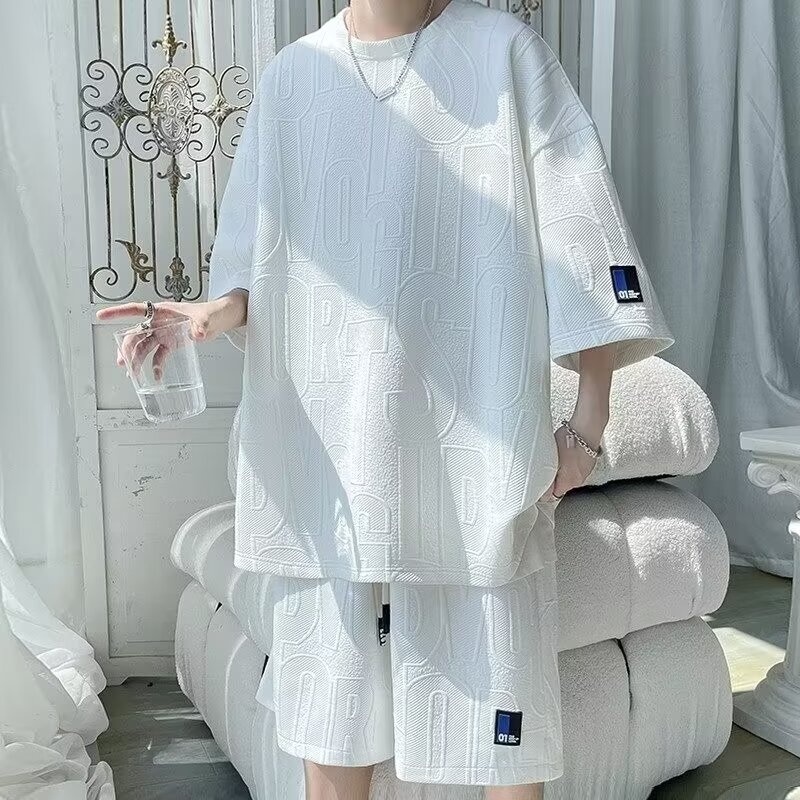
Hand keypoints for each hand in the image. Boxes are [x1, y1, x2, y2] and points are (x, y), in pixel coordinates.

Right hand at [96, 300, 218, 379]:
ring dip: (136, 360)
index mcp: (161, 311)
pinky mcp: (171, 344)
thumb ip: (200, 326)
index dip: (117, 313)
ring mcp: (163, 334)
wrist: (218, 320)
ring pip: (144, 347)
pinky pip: (159, 356)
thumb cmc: (209, 313)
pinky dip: (156, 366)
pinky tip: (155, 376)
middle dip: (127, 348)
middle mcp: (158, 322)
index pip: (135, 310)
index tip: (101, 316)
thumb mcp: (204, 318)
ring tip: (132, 375)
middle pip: (136, 334)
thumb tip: (197, 334)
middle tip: (123, 363)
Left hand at [542, 421, 601, 500]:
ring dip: (562, 471)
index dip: (545, 490)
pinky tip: (566, 454)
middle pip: (561, 486)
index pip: (554, 495)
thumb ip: (547, 478)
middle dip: (553, 479)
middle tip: (545, 466)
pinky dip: (570, 464)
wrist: (586, 427)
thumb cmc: (568, 440)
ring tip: (556, 458)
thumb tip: (543, 494)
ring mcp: (585, 472)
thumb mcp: (551, 459)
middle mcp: (579, 480)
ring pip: (569, 476)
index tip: (539, 483)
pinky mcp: (589, 463)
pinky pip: (576, 468)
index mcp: (569, 482)